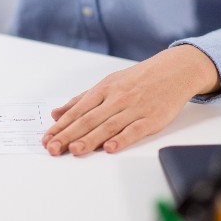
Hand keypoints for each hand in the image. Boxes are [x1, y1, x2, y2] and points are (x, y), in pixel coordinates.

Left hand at [42, 45, 219, 155]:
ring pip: (108, 126)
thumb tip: (57, 113)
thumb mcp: (107, 83)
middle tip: (53, 148)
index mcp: (103, 89)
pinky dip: (122, 139)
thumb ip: (81, 100)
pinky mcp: (152, 118)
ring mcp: (134, 108)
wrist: (174, 70)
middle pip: (88, 119)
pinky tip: (110, 148)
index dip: (60, 126)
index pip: (76, 111)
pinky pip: (135, 130)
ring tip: (74, 150)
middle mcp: (116, 98)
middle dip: (68, 135)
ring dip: (90, 139)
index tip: (46, 139)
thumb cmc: (138, 79)